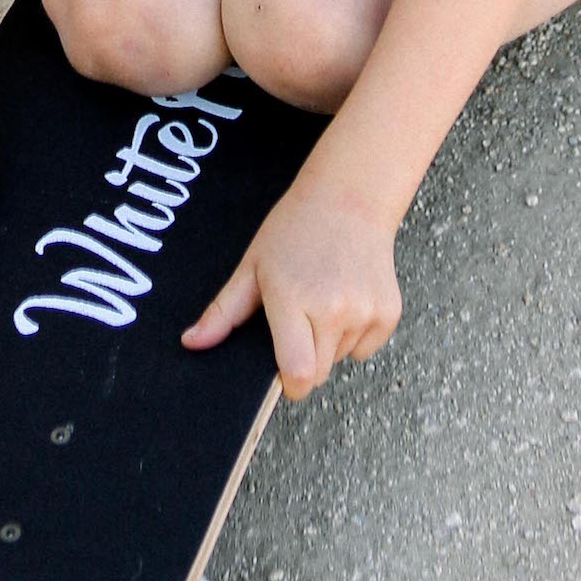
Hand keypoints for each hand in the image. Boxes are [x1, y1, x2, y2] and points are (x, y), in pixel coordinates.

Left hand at [182, 173, 402, 397]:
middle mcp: (333, 309)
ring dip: (328, 344)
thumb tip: (191, 343)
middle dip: (304, 361)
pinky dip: (354, 335)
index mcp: (293, 299)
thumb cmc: (294, 228)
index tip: (282, 374)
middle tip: (298, 321)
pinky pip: (365, 348)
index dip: (288, 384)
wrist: (351, 197)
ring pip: (340, 359)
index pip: (297, 373)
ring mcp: (365, 311)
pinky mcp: (389, 313)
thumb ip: (223, 311)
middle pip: (317, 373)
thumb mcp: (253, 265)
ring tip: (323, 299)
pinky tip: (347, 298)